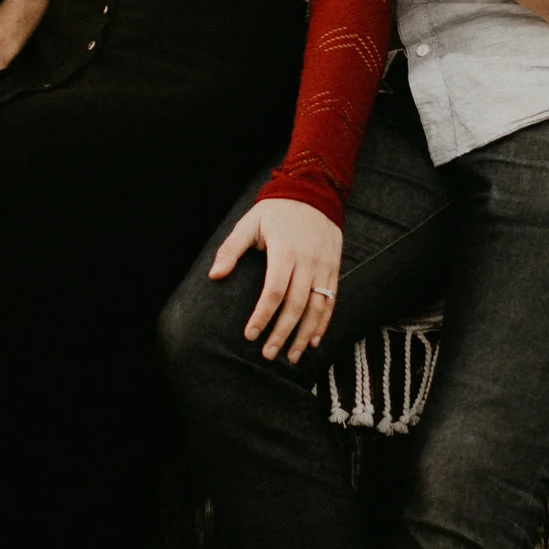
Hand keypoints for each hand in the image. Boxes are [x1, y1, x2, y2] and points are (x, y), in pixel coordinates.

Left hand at [207, 195, 344, 363]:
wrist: (314, 192)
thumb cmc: (276, 211)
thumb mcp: (249, 223)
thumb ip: (231, 249)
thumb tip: (215, 276)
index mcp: (285, 250)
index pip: (274, 291)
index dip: (262, 315)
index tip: (250, 335)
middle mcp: (307, 260)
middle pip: (296, 304)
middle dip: (281, 333)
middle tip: (268, 354)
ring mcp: (324, 266)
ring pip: (317, 307)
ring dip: (303, 335)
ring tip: (290, 357)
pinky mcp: (334, 268)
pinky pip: (331, 300)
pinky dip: (323, 323)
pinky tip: (312, 341)